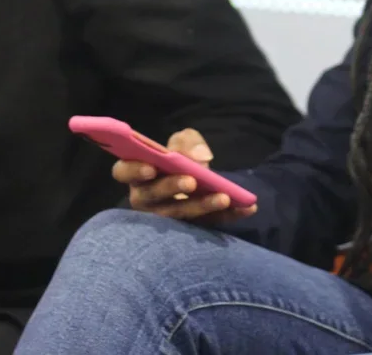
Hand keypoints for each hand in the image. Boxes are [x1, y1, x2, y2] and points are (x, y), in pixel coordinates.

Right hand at [113, 128, 256, 224]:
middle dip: (171, 188)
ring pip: (178, 215)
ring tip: (224, 197)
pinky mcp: (189, 229)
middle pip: (150, 197)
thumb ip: (187, 142)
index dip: (133, 170)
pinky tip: (248, 208)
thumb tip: (199, 157)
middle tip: (191, 181)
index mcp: (138, 173)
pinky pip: (208, 223)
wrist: (201, 178)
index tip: (151, 167)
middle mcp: (146, 198)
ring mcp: (166, 217)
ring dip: (201, 206)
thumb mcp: (184, 141)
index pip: (123, 172)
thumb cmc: (182, 157)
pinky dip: (229, 215)